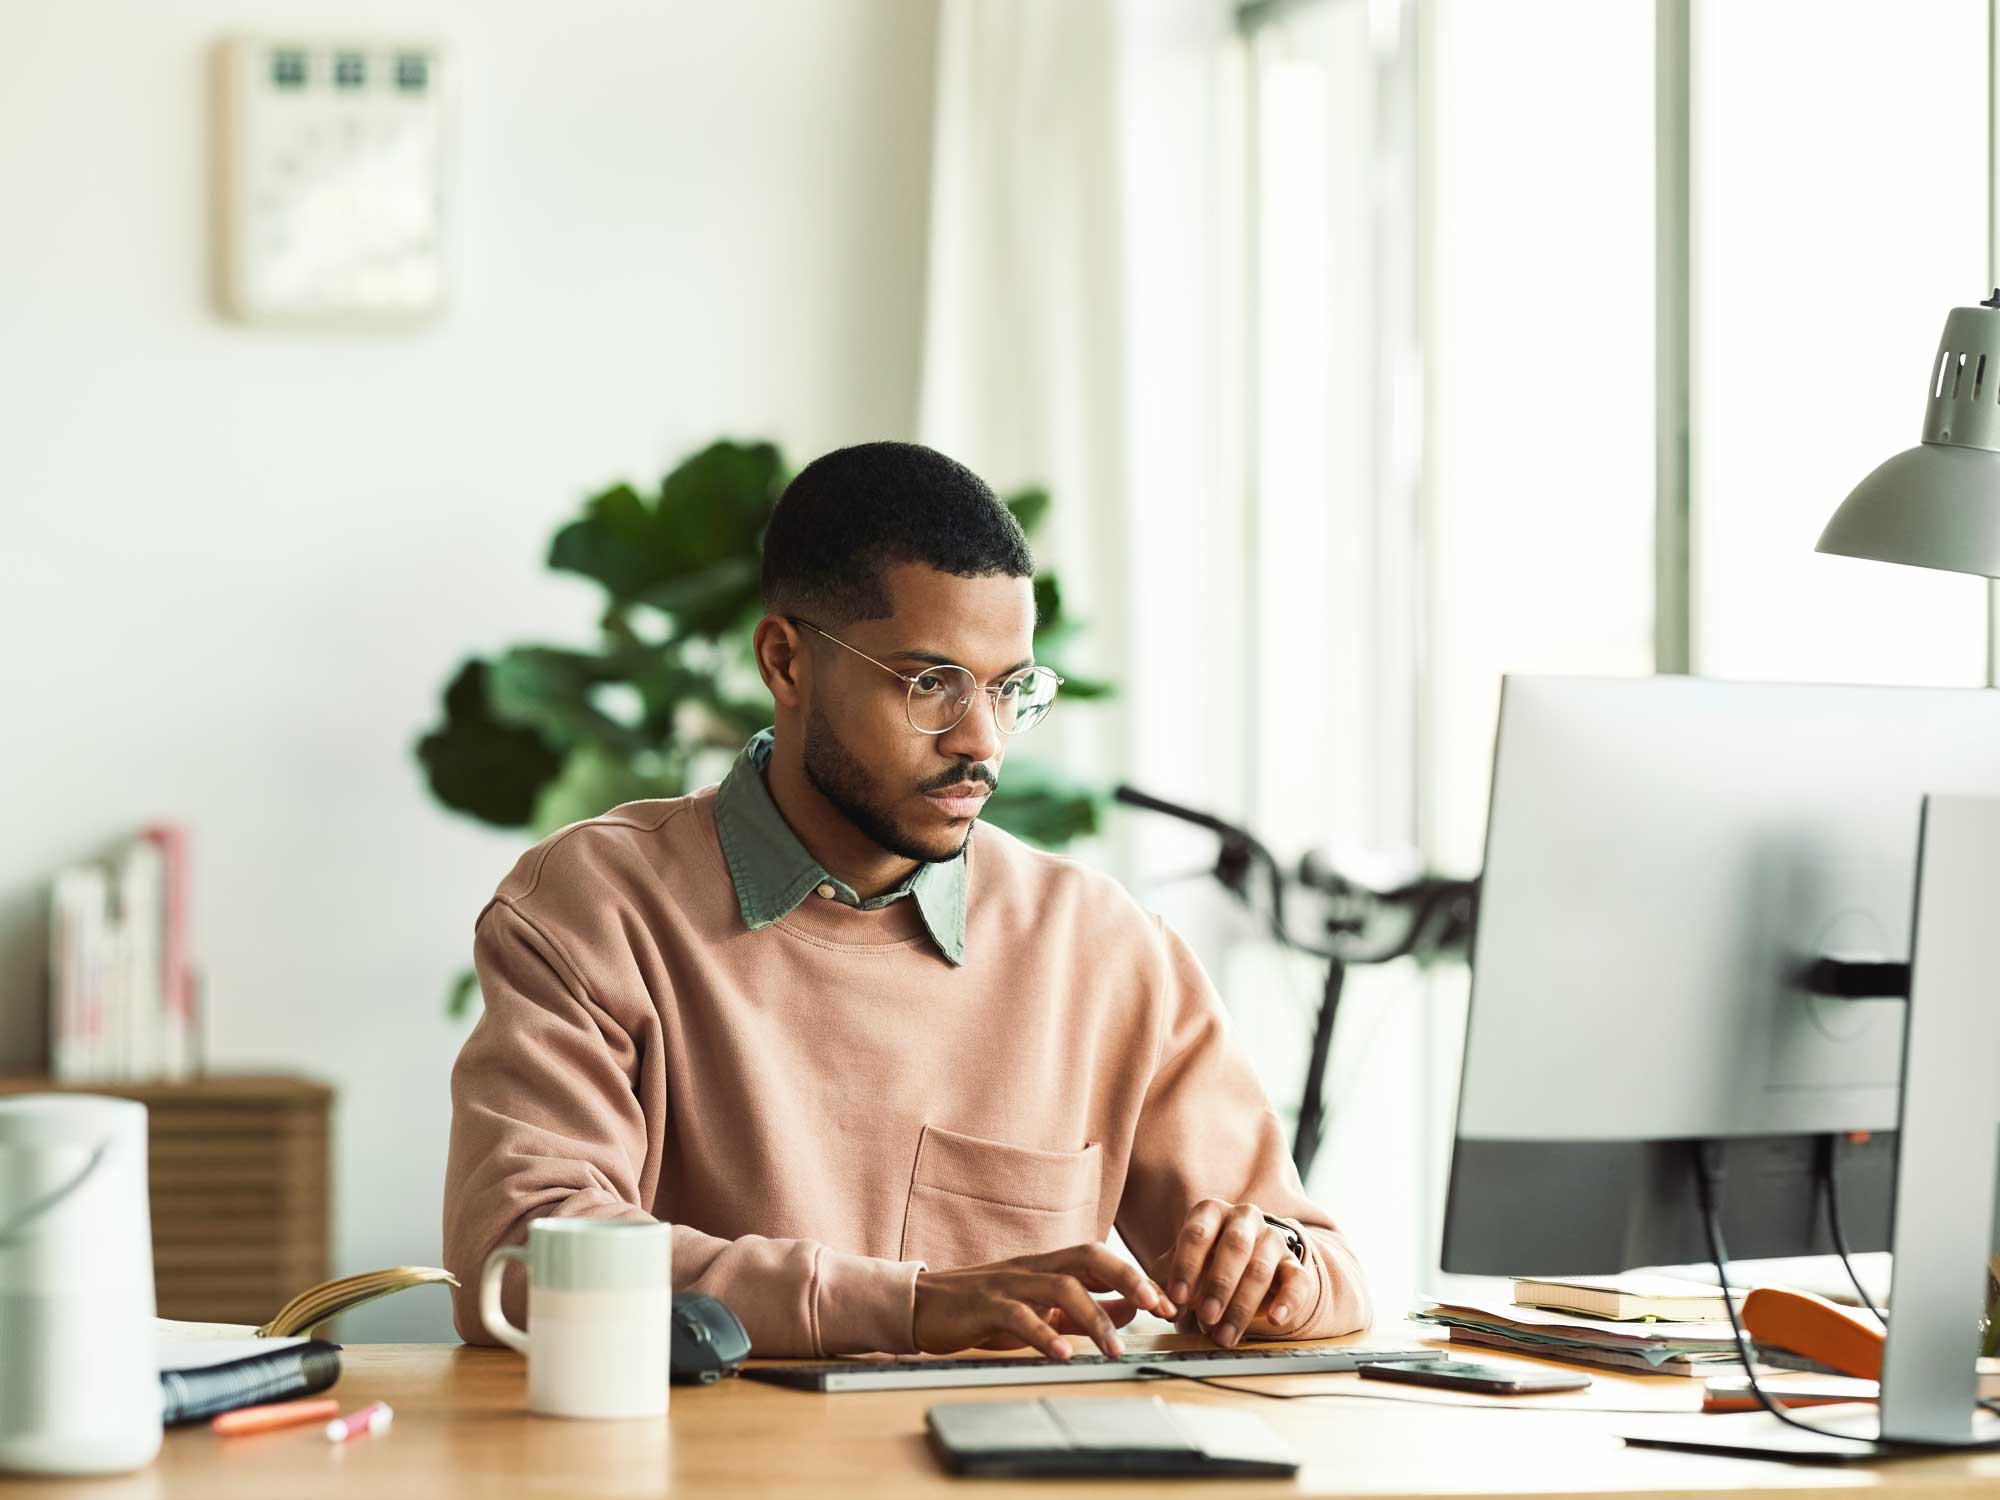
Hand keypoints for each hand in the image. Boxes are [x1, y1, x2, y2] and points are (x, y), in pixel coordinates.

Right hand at [913, 1243, 1177, 1360]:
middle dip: (1128, 1278)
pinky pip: (1019, 1316)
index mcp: (1047, 1265)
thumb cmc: (982, 1308)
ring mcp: (1009, 1283)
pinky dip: (1044, 1335)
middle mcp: (1033, 1266)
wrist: (922, 1305)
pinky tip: (1062, 1355)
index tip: (1168, 1302)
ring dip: (1094, 1317)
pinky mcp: (985, 1306)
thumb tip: (1129, 1311)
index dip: (1136, 1276)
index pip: (1100, 1258)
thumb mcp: (1037, 1307)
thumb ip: (1080, 1309)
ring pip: (1061, 1287)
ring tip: (1114, 1350)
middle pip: (1089, 1257)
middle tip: (1157, 1307)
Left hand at [1154, 1199, 1310, 1347]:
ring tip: (1224, 1336)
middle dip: (1219, 1284)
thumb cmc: (1203, 1265)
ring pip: (1261, 1268)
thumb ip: (1164, 1286)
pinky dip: (1288, 1301)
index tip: (1177, 1298)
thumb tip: (1162, 1308)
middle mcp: (1244, 1218)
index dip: (1186, 1266)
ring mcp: (1272, 1239)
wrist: (1244, 1265)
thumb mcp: (1180, 1269)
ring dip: (1242, 1305)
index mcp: (1211, 1212)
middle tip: (1206, 1317)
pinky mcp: (1294, 1264)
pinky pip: (1297, 1280)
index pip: (1197, 1233)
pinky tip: (1275, 1319)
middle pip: (1235, 1246)